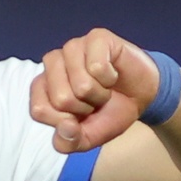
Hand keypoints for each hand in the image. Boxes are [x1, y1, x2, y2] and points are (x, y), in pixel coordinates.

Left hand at [30, 29, 163, 154]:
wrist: (143, 96)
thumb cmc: (110, 112)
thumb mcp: (88, 138)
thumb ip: (69, 142)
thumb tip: (65, 128)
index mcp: (43, 86)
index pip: (38, 110)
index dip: (66, 122)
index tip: (80, 116)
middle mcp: (53, 63)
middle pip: (61, 98)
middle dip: (86, 107)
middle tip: (95, 100)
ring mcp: (73, 47)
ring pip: (81, 83)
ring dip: (100, 93)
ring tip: (105, 87)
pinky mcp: (95, 37)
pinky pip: (97, 67)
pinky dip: (110, 78)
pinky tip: (112, 73)